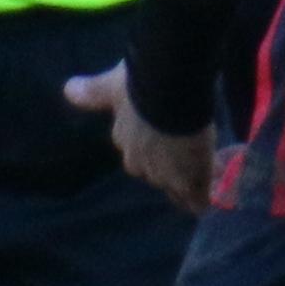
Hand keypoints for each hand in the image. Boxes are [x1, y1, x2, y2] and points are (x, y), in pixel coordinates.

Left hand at [67, 63, 211, 212]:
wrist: (168, 93)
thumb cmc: (140, 86)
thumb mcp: (112, 87)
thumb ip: (93, 92)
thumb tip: (69, 89)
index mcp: (124, 139)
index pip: (135, 152)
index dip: (152, 147)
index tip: (167, 139)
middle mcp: (139, 163)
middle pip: (153, 172)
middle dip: (169, 166)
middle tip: (190, 152)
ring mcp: (165, 175)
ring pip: (174, 187)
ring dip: (189, 180)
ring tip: (208, 171)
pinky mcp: (189, 182)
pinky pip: (196, 199)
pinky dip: (205, 197)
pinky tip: (215, 192)